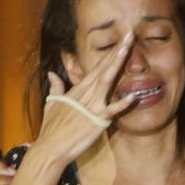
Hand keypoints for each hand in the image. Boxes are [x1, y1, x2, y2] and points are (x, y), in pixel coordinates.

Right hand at [34, 32, 137, 163]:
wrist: (50, 149)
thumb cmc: (50, 130)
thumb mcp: (51, 105)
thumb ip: (55, 88)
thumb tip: (52, 74)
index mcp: (76, 91)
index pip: (95, 69)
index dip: (108, 55)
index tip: (119, 43)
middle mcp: (85, 95)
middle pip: (103, 69)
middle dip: (116, 52)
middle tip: (130, 36)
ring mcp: (91, 107)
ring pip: (107, 81)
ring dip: (117, 64)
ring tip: (128, 49)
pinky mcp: (96, 121)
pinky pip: (111, 111)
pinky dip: (122, 104)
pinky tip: (133, 96)